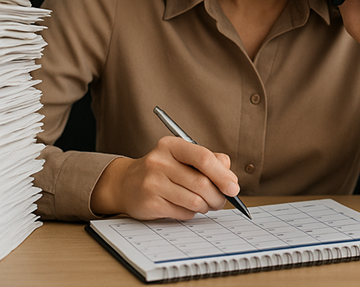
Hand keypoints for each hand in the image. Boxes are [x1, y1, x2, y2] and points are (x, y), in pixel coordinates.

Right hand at [90, 136, 239, 219]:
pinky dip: (191, 213)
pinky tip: (185, 207)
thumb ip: (209, 160)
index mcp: (171, 145)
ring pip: (195, 201)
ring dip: (206, 206)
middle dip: (218, 196)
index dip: (223, 175)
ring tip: (205, 204)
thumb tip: (230, 176)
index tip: (234, 187)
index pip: (203, 157)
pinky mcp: (150, 203)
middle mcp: (159, 162)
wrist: (126, 183)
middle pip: (201, 183)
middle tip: (221, 200)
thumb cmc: (162, 170)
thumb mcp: (182, 157)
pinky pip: (183, 213)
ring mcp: (153, 183)